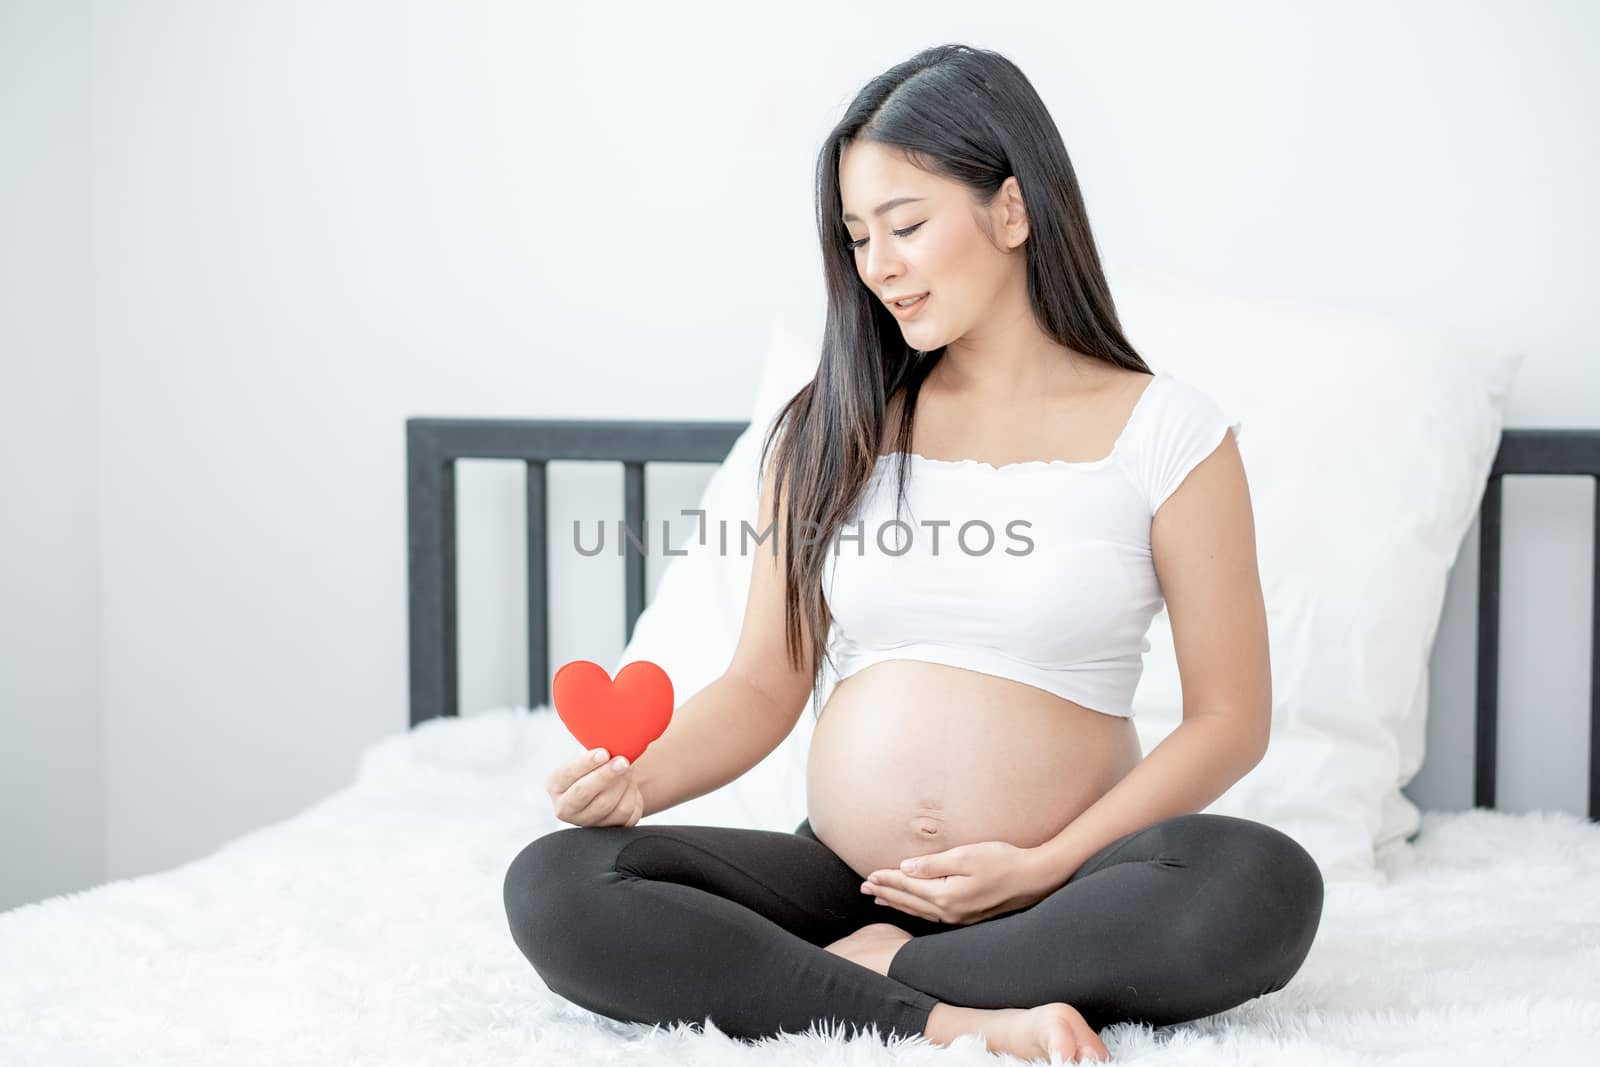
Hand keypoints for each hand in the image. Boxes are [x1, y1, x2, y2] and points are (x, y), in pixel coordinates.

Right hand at [546, 748, 643, 827]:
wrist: (613, 785)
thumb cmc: (598, 765)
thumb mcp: (590, 757)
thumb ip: (596, 754)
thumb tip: (614, 746)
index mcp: (555, 785)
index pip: (568, 775)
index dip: (587, 763)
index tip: (604, 752)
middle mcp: (565, 808)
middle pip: (584, 793)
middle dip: (605, 775)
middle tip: (623, 761)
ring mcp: (586, 822)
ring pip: (607, 804)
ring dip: (623, 784)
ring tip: (629, 769)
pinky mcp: (607, 829)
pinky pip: (624, 814)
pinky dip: (632, 796)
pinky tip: (630, 786)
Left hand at [861, 840, 1051, 924]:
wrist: (1033, 879)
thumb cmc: (1002, 861)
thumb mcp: (966, 856)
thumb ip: (933, 864)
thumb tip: (905, 868)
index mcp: (946, 896)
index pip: (908, 886)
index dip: (887, 878)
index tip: (869, 874)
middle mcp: (949, 912)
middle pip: (909, 901)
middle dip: (885, 892)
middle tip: (864, 887)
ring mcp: (958, 917)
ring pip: (918, 910)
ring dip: (897, 902)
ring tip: (878, 897)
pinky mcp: (966, 916)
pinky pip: (931, 915)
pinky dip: (914, 909)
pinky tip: (911, 905)